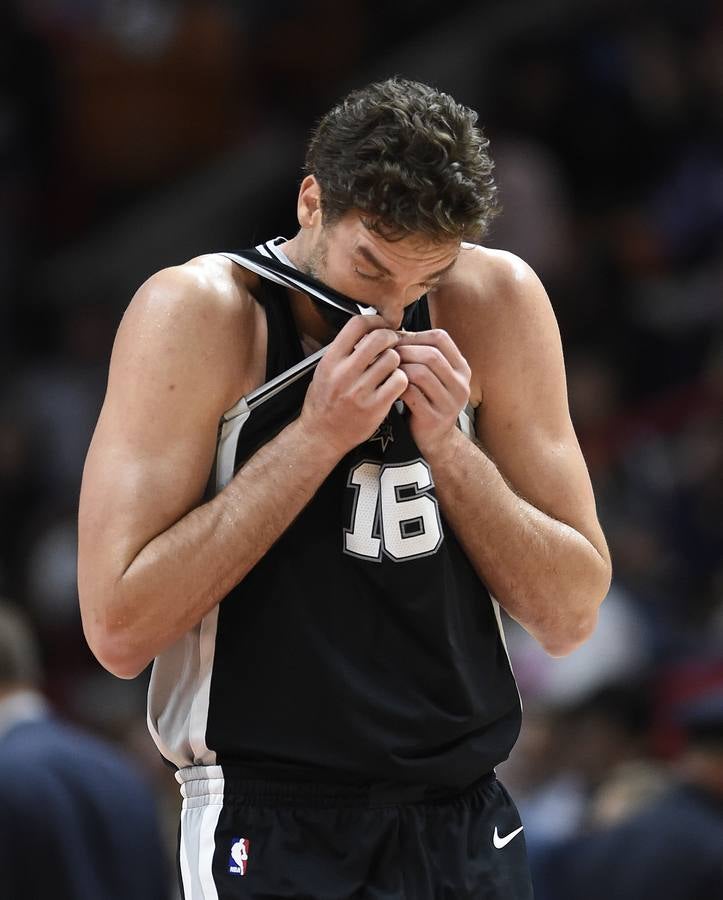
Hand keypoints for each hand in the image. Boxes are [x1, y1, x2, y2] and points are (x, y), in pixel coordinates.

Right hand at [298, 315, 407, 456]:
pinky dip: (400, 379)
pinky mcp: (375, 407)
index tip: (381, 325)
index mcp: (331, 360)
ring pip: (393, 359)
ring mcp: (360, 391)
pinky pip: (399, 381)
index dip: (374, 320)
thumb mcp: (324, 370)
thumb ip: (343, 351)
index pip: (357, 324)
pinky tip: (393, 384)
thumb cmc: (325, 401)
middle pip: (379, 338)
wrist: (322, 435)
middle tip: (392, 345)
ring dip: (396, 361)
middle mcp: (344, 373)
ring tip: (390, 369)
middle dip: (390, 338)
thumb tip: (369, 328)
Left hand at [396, 329, 470, 457]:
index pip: (441, 338)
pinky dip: (396, 387)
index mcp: (462, 369)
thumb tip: (394, 330)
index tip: (395, 340)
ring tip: (384, 369)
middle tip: (384, 353)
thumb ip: (423, 355)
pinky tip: (387, 386)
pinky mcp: (435, 418)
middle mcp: (461, 385)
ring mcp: (450, 403)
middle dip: (403, 351)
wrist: (436, 441)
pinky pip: (412, 394)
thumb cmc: (428, 401)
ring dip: (399, 368)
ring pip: (421, 373)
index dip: (414, 335)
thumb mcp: (435, 377)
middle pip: (431, 354)